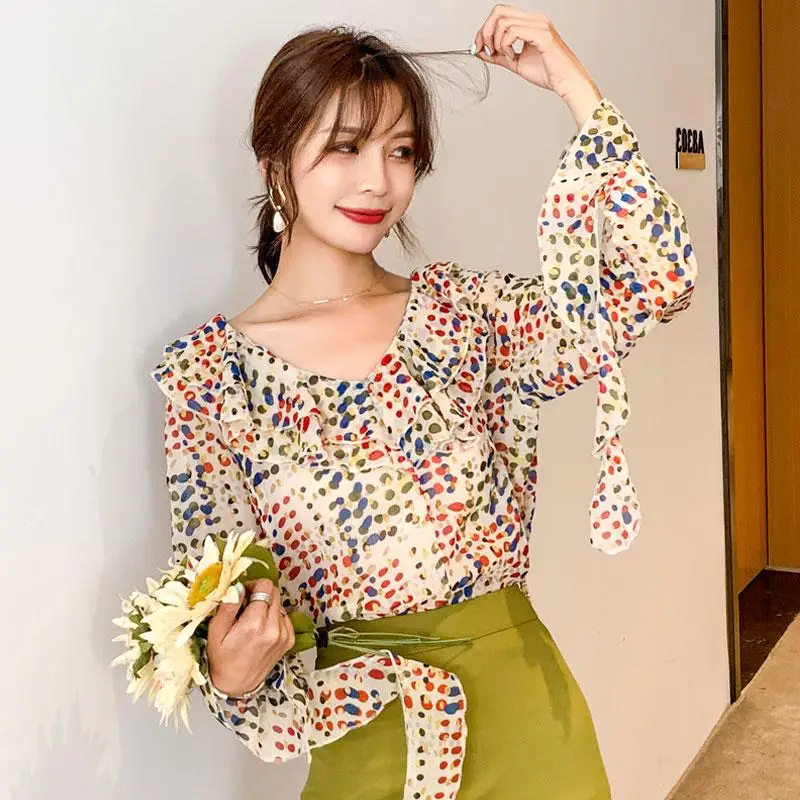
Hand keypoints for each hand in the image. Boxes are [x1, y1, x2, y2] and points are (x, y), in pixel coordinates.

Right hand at [206, 578, 294, 696]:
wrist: (235, 685)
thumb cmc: (222, 658)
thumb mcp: (216, 631)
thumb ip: (228, 605)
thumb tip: (238, 586)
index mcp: (256, 624)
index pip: (265, 586)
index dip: (253, 585)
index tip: (243, 594)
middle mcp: (274, 628)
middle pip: (274, 591)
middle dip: (260, 593)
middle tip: (246, 605)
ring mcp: (284, 634)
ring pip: (279, 603)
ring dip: (267, 606)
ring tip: (252, 620)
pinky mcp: (289, 640)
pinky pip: (284, 616)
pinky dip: (274, 617)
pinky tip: (261, 629)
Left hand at [473, 6, 601, 117]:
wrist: (566, 82)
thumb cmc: (548, 73)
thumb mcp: (516, 63)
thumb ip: (499, 55)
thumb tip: (481, 52)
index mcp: (530, 23)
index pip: (500, 13)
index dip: (485, 28)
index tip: (478, 47)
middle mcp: (535, 19)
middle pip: (498, 11)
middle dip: (485, 32)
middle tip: (486, 50)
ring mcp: (539, 25)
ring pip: (503, 21)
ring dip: (497, 42)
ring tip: (506, 56)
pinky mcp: (542, 34)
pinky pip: (512, 31)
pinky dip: (506, 46)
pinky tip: (512, 57)